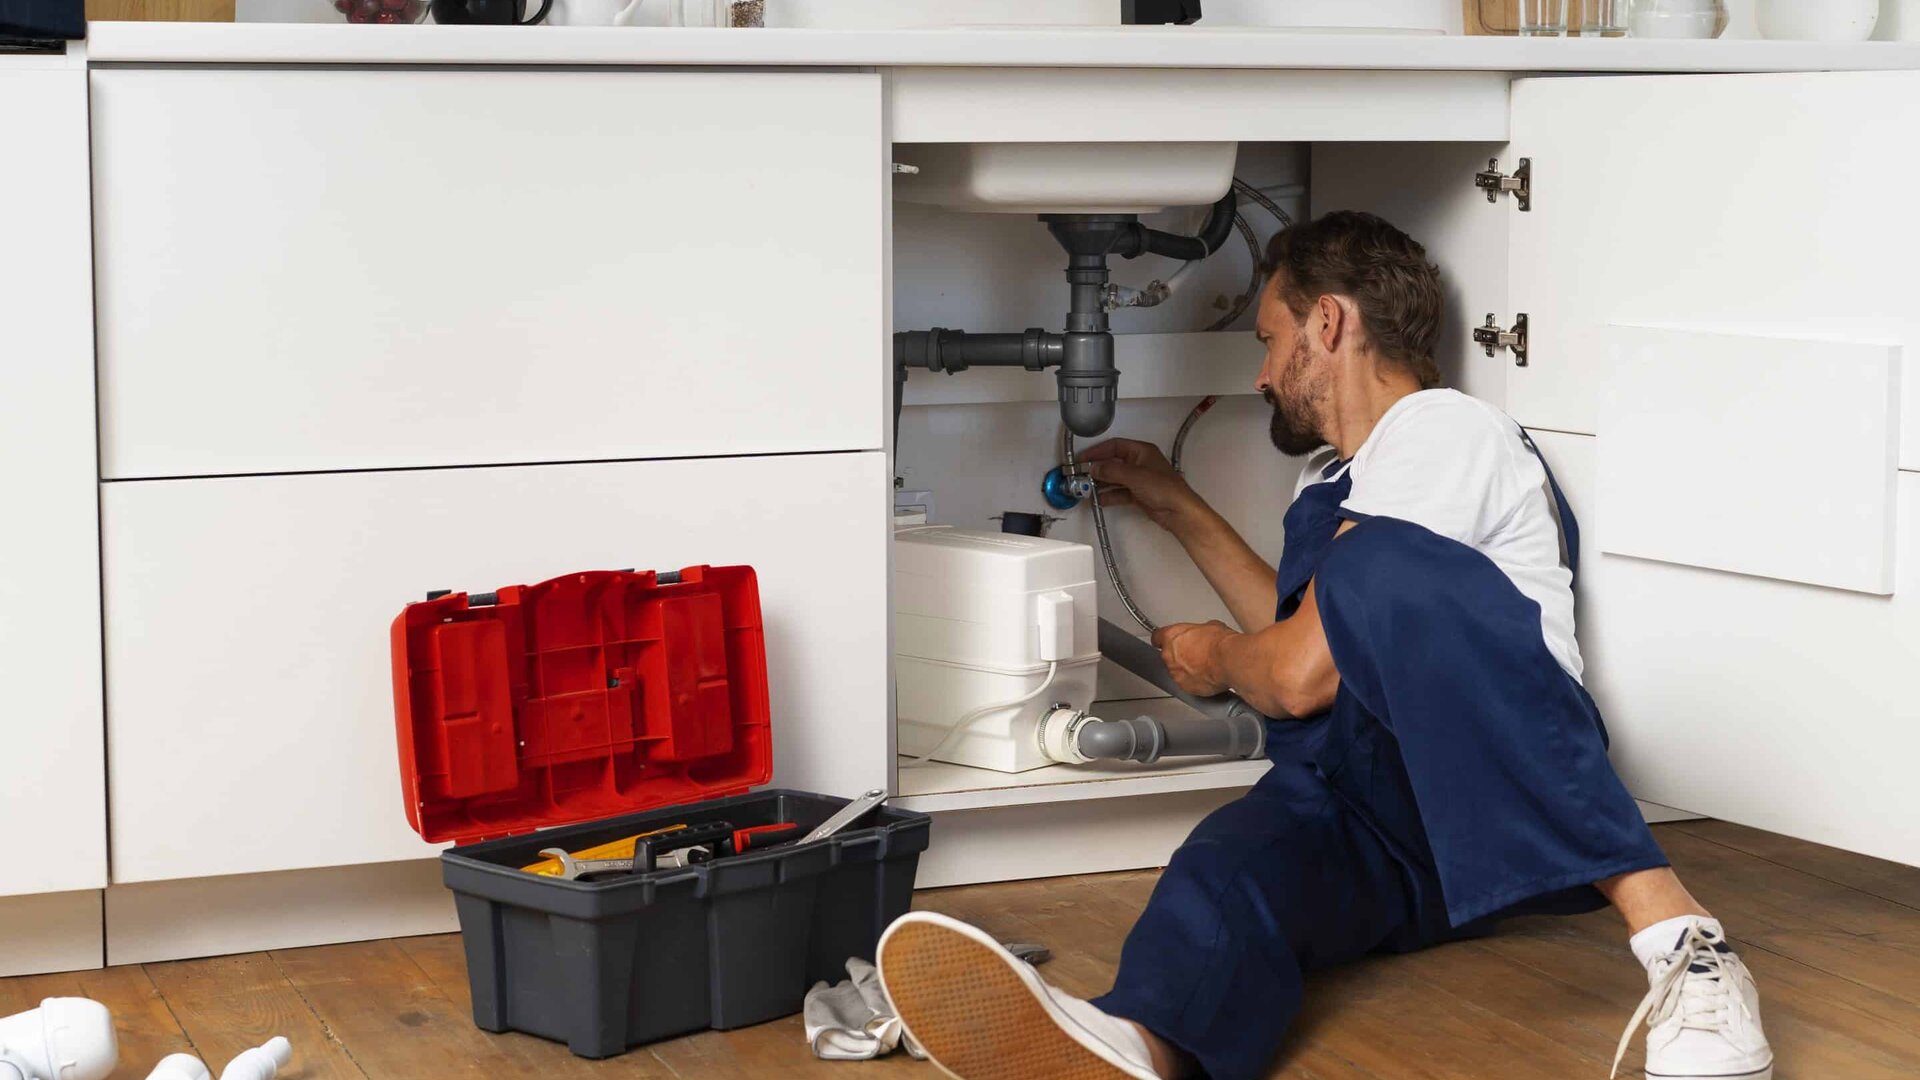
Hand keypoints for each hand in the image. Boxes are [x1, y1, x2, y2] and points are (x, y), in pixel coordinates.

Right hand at [1077, 438, 1204, 532]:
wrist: (1178, 511)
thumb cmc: (1167, 489)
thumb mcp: (1135, 476)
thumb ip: (1111, 471)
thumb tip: (1095, 467)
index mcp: (1142, 451)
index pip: (1114, 446)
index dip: (1097, 451)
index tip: (1083, 458)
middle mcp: (1140, 463)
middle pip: (1113, 462)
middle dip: (1097, 469)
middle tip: (1082, 474)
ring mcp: (1139, 479)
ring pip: (1114, 478)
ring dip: (1101, 483)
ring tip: (1087, 488)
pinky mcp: (1139, 494)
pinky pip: (1119, 492)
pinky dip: (1109, 495)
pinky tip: (1099, 498)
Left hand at [1151, 621, 1234, 696]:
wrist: (1228, 660)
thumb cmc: (1219, 643)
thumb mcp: (1210, 627)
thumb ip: (1199, 632)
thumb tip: (1205, 634)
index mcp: (1171, 637)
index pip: (1157, 637)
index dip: (1163, 639)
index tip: (1165, 640)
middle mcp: (1169, 656)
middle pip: (1168, 656)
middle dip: (1180, 656)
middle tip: (1196, 653)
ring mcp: (1176, 673)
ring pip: (1177, 672)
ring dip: (1187, 670)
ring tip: (1204, 666)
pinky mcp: (1185, 688)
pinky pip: (1187, 684)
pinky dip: (1195, 682)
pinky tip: (1207, 677)